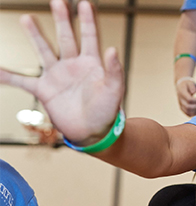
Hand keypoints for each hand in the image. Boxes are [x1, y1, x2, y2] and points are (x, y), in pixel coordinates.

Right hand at [0, 0, 122, 144]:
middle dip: (62, 19)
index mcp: (93, 63)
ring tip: (27, 17)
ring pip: (44, 51)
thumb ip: (115, 71)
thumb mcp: (115, 91)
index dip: (87, 20)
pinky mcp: (44, 90)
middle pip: (66, 37)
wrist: (93, 132)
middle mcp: (73, 65)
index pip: (90, 37)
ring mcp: (57, 76)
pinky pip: (22, 81)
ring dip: (35, 35)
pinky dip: (7, 75)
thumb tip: (113, 49)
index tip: (85, 3)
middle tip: (57, 1)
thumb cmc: (108, 111)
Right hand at [175, 77, 195, 116]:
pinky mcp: (182, 108)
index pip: (189, 99)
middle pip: (188, 107)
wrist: (180, 86)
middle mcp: (180, 100)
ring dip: (195, 110)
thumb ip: (192, 87)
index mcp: (181, 93)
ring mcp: (180, 105)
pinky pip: (187, 113)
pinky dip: (193, 114)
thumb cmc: (187, 84)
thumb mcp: (190, 82)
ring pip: (188, 111)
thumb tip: (194, 92)